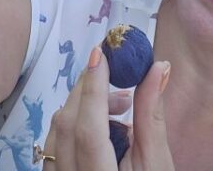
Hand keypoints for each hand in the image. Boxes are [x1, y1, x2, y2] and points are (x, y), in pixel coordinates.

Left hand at [41, 47, 173, 169]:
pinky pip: (53, 144)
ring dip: (81, 107)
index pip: (89, 130)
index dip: (94, 89)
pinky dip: (72, 125)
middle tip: (118, 77)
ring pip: (56, 132)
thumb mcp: (159, 162)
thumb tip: (157, 68)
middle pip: (67, 125)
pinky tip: (99, 126)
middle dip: (90, 90)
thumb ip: (152, 114)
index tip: (101, 54)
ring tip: (118, 107)